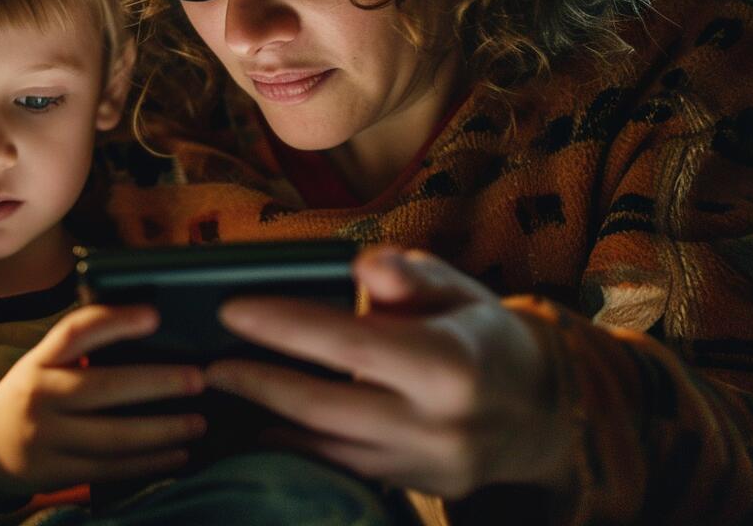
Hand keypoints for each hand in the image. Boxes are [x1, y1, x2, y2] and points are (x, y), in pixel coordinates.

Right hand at [0, 304, 207, 497]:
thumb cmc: (32, 394)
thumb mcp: (43, 364)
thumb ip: (82, 351)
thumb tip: (150, 333)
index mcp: (39, 361)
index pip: (74, 333)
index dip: (114, 321)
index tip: (153, 315)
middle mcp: (40, 396)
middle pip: (103, 387)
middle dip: (156, 382)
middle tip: (198, 378)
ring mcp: (47, 438)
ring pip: (113, 436)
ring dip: (162, 430)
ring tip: (198, 422)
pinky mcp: (58, 472)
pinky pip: (111, 468)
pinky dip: (149, 463)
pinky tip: (178, 453)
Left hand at [205, 246, 572, 499]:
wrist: (540, 412)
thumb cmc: (483, 335)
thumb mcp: (458, 289)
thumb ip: (409, 275)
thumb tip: (360, 266)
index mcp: (450, 365)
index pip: (349, 343)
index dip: (284, 325)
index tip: (231, 309)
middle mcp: (436, 425)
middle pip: (324, 408)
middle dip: (259, 383)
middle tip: (211, 365)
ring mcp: (424, 465)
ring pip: (326, 449)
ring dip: (268, 421)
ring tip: (228, 392)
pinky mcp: (413, 487)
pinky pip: (341, 470)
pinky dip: (297, 448)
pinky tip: (264, 426)